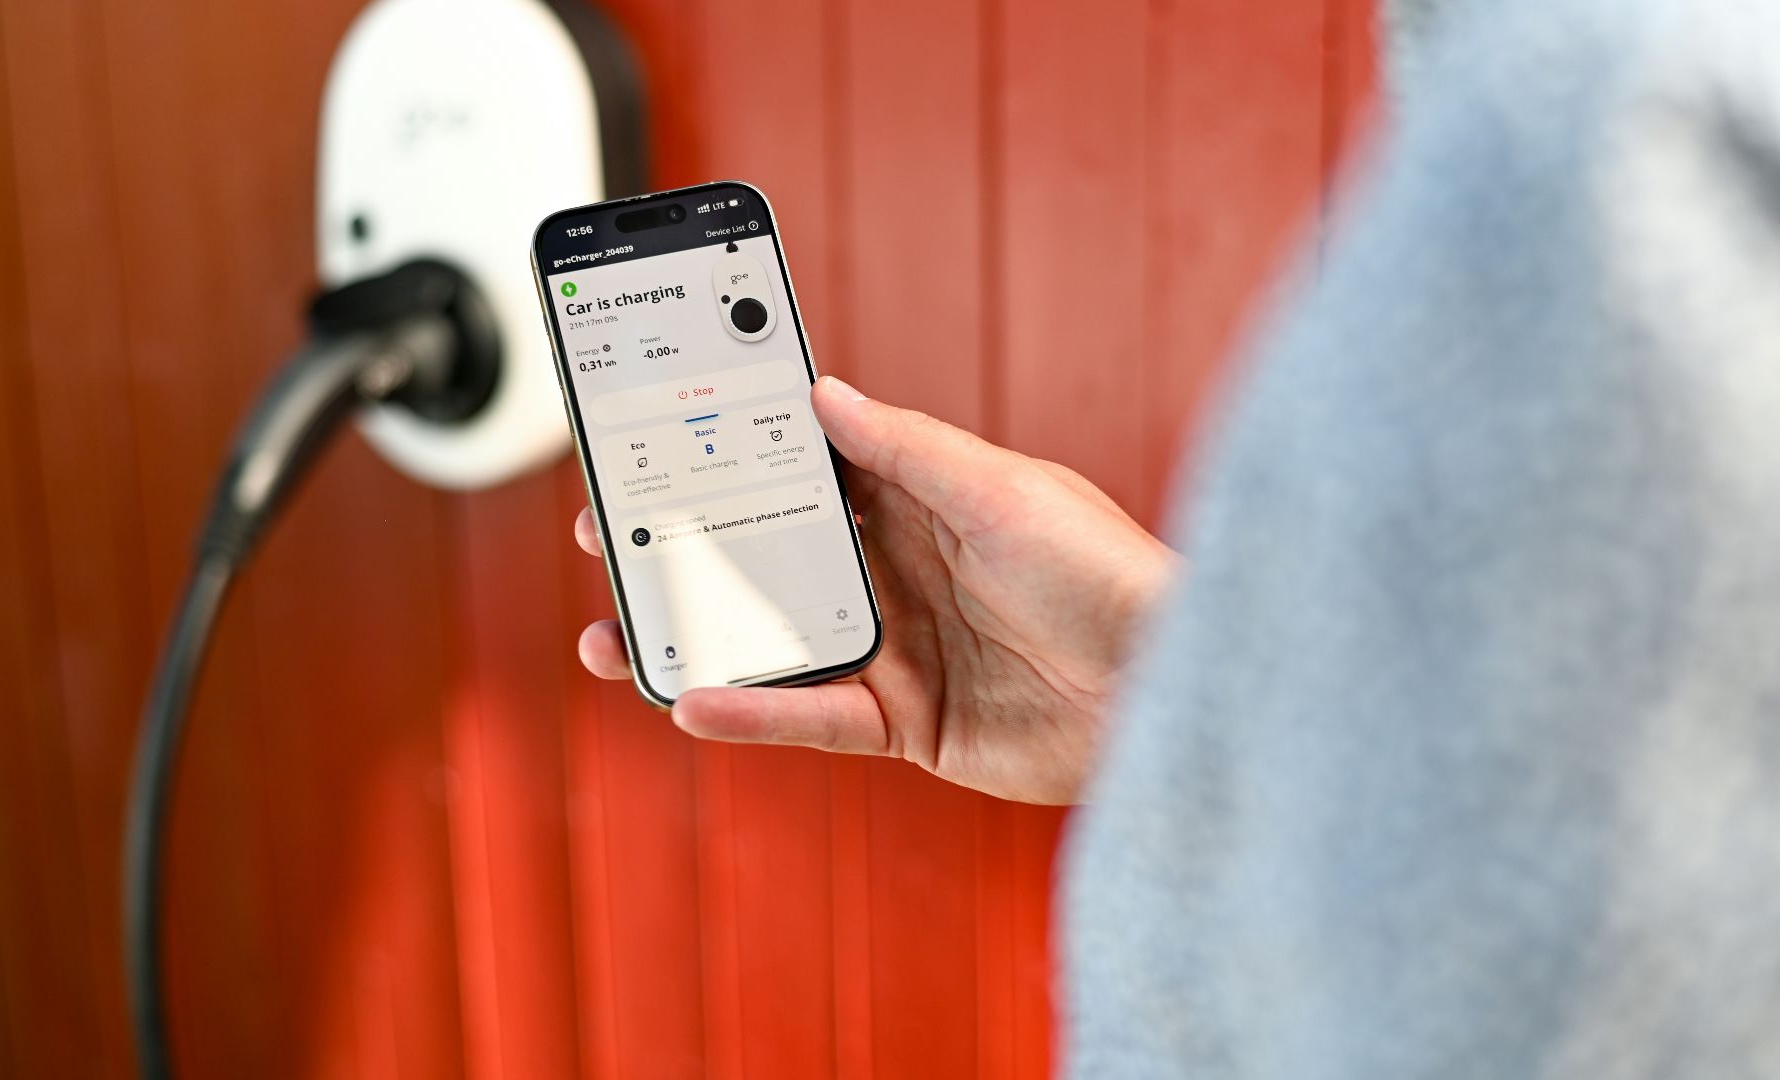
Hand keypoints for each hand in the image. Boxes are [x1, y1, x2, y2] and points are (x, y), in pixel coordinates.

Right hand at [573, 376, 1178, 803]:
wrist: (1169, 689)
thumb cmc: (1109, 573)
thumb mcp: (1003, 489)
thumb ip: (906, 447)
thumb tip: (822, 390)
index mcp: (917, 502)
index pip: (804, 472)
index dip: (729, 457)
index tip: (655, 441)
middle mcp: (896, 571)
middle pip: (767, 556)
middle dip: (686, 545)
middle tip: (610, 530)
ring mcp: (896, 647)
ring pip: (770, 641)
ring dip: (694, 635)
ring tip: (614, 632)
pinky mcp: (904, 721)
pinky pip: (812, 715)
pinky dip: (752, 711)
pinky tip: (692, 698)